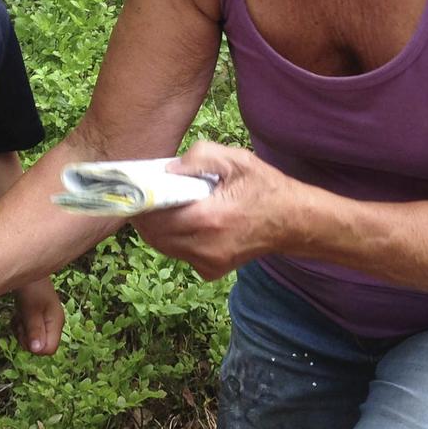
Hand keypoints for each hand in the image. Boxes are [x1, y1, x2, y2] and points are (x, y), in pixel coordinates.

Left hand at [11, 278, 64, 355]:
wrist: (24, 267)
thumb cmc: (30, 286)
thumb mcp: (31, 308)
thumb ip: (34, 329)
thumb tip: (37, 350)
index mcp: (56, 322)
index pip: (49, 349)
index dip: (34, 346)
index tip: (25, 331)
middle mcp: (52, 323)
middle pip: (39, 347)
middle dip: (26, 338)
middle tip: (20, 322)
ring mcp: (44, 320)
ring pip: (31, 340)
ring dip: (21, 332)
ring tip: (18, 316)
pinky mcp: (35, 316)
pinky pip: (26, 331)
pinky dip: (19, 326)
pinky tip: (16, 315)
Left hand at [133, 140, 298, 280]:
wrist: (293, 222)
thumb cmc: (264, 187)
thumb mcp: (235, 159)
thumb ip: (198, 157)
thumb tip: (168, 170)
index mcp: (208, 218)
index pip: (156, 216)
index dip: (140, 202)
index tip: (134, 188)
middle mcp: (205, 247)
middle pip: (154, 235)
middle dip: (144, 215)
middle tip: (144, 195)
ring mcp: (208, 263)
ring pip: (163, 246)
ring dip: (157, 227)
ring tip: (163, 206)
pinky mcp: (211, 271)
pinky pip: (179, 253)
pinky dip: (173, 238)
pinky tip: (184, 221)